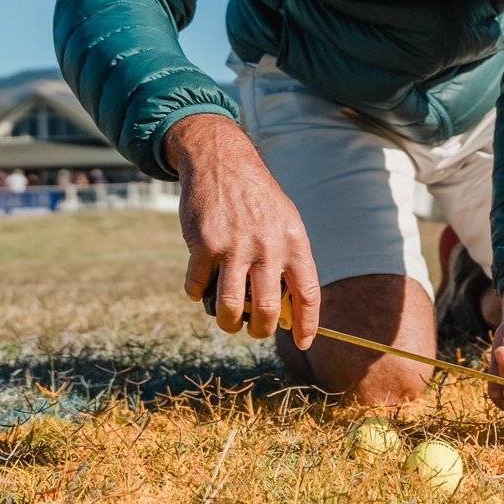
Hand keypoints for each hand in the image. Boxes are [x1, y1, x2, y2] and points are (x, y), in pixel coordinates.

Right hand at [163, 113, 319, 343]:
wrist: (222, 161)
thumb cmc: (257, 199)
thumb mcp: (286, 223)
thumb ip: (289, 261)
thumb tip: (288, 309)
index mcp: (295, 243)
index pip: (307, 294)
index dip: (307, 324)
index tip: (302, 342)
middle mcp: (268, 246)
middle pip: (265, 309)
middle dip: (259, 330)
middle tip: (253, 330)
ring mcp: (235, 246)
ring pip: (230, 306)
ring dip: (226, 321)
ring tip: (227, 320)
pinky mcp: (204, 243)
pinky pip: (197, 285)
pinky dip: (196, 292)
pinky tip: (199, 286)